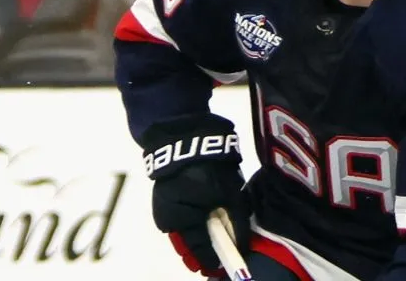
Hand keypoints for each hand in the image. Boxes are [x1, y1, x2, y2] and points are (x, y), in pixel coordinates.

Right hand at [143, 114, 251, 275]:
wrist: (185, 137)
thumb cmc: (211, 167)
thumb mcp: (230, 195)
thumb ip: (237, 223)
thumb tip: (242, 247)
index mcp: (184, 221)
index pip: (201, 253)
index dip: (214, 263)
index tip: (225, 270)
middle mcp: (169, 221)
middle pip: (188, 248)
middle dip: (203, 255)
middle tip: (218, 260)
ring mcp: (163, 210)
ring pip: (182, 235)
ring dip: (197, 240)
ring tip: (213, 244)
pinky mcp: (163, 200)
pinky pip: (178, 221)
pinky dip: (190, 226)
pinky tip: (203, 225)